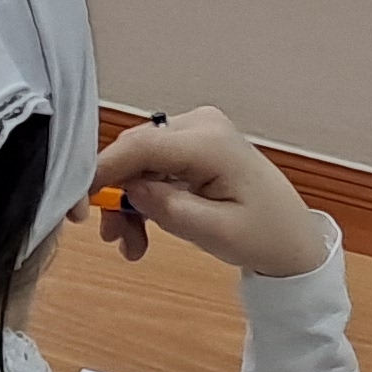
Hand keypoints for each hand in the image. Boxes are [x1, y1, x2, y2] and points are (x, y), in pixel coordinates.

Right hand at [90, 106, 330, 280]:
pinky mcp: (194, 146)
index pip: (142, 145)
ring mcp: (197, 132)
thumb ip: (168, 209)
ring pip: (141, 161)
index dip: (104, 170)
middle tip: (110, 239)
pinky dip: (144, 197)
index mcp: (210, 142)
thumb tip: (129, 190)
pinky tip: (141, 232)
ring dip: (129, 201)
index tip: (79, 202)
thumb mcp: (215, 233)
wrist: (292, 238)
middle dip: (117, 194)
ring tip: (129, 246)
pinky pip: (154, 166)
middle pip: (137, 152)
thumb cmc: (262, 236)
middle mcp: (200, 125)